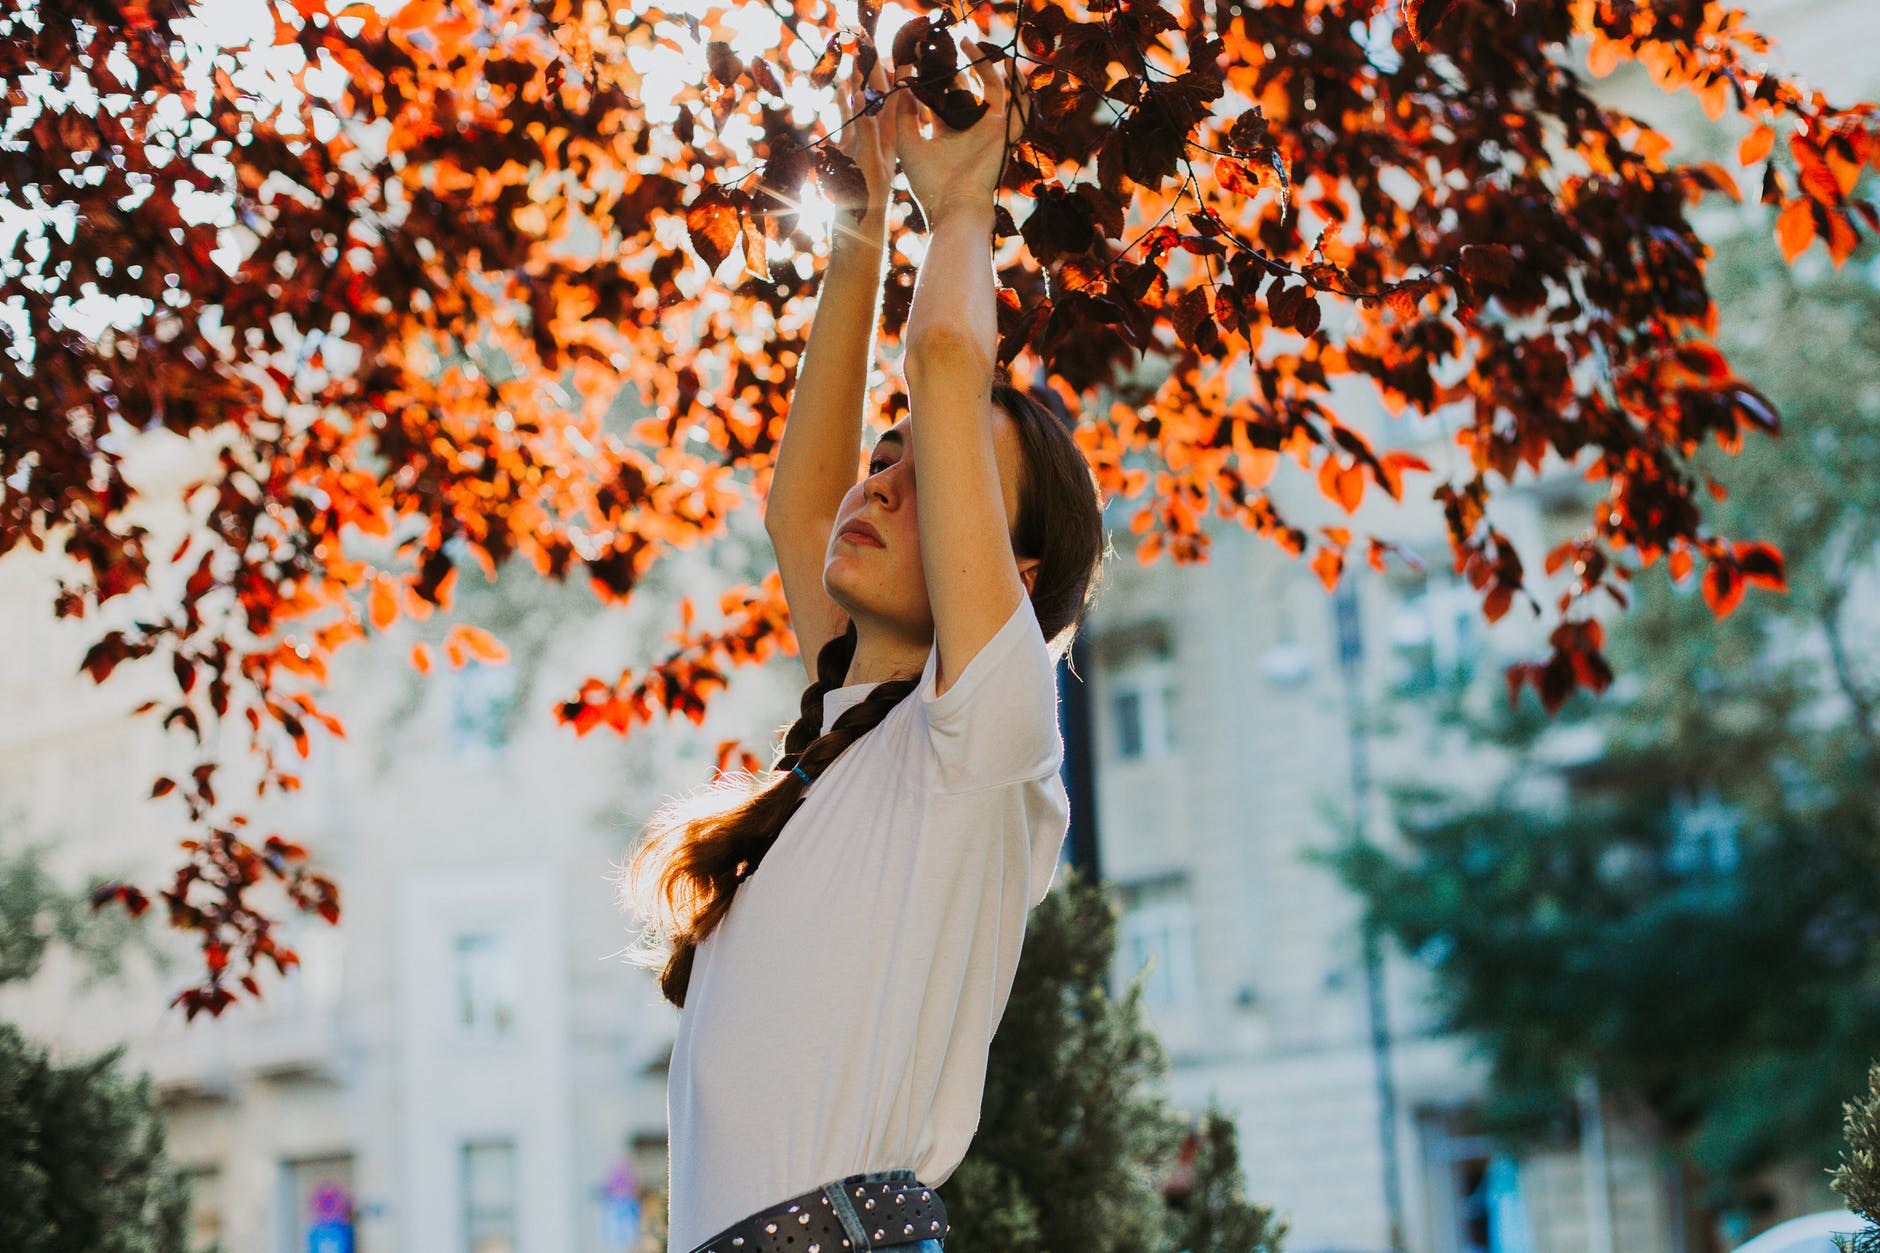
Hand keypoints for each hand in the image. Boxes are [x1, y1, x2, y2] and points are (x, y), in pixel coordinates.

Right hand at [832, 54, 895, 228]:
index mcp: (886, 149)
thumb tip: (869, 116)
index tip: (899, 58)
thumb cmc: (864, 213)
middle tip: (870, 52)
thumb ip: (867, 144)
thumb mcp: (868, 174)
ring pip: (858, 116)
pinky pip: (844, 132)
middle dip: (872, 80)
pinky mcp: (846, 162)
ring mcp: (859, 154)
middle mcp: (876, 149)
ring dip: (855, 92)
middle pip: (875, 107)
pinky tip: (837, 94)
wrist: (855, 239)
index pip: (893, 109)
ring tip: (851, 66)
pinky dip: (842, 113)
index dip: (895, 84)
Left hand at [893, 46, 1024, 229]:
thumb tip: (902, 85)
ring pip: (996, 89)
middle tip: (947, 42)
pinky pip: (1019, 104)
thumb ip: (904, 115)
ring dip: (987, 65)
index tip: (925, 55)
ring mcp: (991, 130)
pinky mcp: (1006, 133)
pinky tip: (1008, 63)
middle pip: (969, 88)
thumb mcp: (908, 144)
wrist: (953, 206)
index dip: (936, 76)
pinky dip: (1018, 84)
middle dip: (959, 65)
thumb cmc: (929, 183)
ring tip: (972, 44)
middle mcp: (971, 129)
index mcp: (949, 132)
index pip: (945, 96)